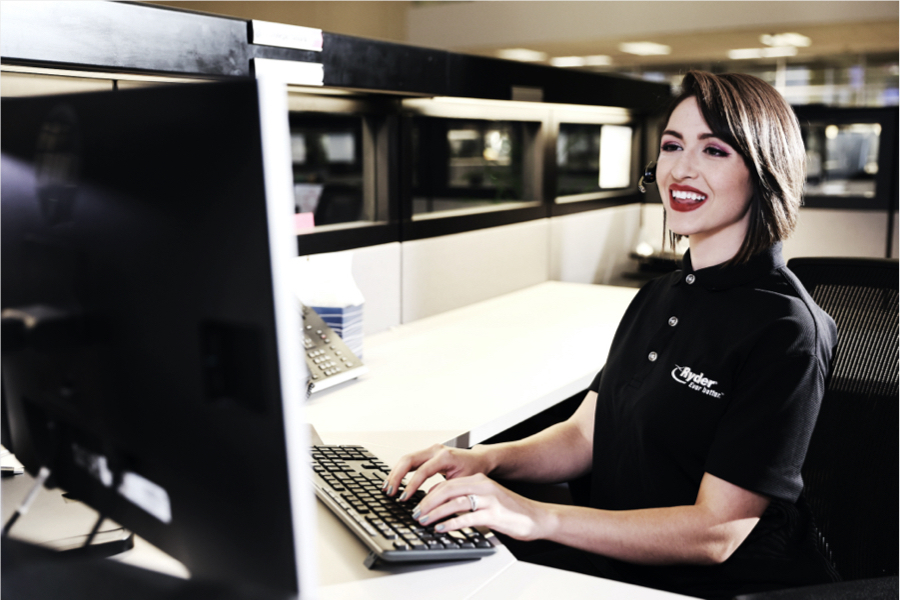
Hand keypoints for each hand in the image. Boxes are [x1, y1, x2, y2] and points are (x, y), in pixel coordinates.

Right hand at [383, 444, 491, 500]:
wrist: (480, 460)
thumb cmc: (474, 471)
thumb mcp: (462, 484)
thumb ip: (446, 493)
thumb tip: (428, 504)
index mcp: (445, 457)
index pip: (422, 471)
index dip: (411, 485)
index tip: (403, 498)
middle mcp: (436, 450)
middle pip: (409, 460)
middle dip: (397, 476)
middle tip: (389, 492)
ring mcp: (431, 450)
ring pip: (406, 459)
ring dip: (395, 473)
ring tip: (387, 487)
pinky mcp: (428, 453)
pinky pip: (410, 460)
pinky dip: (400, 470)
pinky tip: (394, 481)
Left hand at [411, 473, 547, 540]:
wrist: (536, 517)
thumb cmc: (511, 511)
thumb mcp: (487, 500)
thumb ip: (468, 501)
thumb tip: (443, 509)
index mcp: (479, 481)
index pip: (447, 483)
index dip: (429, 494)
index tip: (417, 504)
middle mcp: (482, 486)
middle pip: (447, 489)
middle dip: (427, 502)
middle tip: (416, 513)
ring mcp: (488, 499)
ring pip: (454, 502)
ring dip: (436, 513)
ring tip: (424, 521)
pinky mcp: (494, 514)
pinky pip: (467, 517)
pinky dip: (451, 523)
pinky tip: (441, 528)